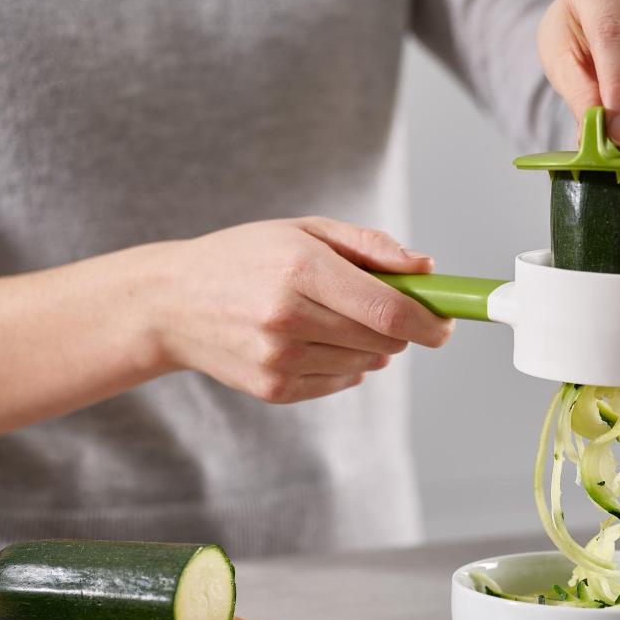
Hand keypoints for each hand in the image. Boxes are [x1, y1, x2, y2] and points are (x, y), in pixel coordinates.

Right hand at [155, 217, 452, 403]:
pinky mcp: (273, 389)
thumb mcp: (304, 231)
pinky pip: (340, 381)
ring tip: (335, 317)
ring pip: (366, 362)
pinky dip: (345, 363)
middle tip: (390, 309)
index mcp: (301, 269)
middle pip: (383, 339)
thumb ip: (369, 247)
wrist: (172, 303)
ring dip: (371, 344)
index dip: (429, 322)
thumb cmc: (244, 258)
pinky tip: (314, 339)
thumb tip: (426, 269)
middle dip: (402, 328)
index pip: (388, 309)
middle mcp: (289, 318)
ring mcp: (279, 359)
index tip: (446, 324)